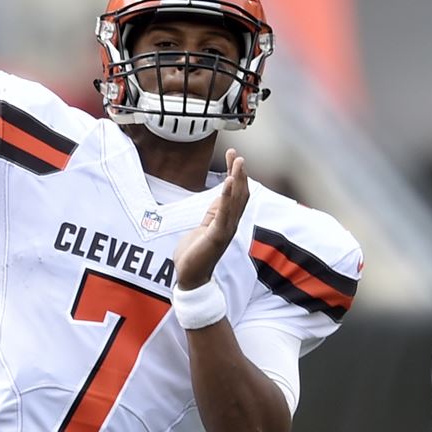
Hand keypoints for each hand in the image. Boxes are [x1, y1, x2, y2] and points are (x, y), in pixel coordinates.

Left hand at [173, 148, 249, 288]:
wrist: (190, 277)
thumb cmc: (195, 255)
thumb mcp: (204, 228)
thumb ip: (213, 214)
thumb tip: (218, 200)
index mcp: (227, 221)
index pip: (236, 194)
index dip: (236, 175)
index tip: (233, 157)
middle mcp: (230, 224)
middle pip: (240, 194)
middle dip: (239, 172)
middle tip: (237, 154)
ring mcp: (226, 230)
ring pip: (236, 200)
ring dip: (237, 179)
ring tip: (238, 161)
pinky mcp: (217, 235)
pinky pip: (224, 212)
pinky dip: (226, 196)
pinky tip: (228, 181)